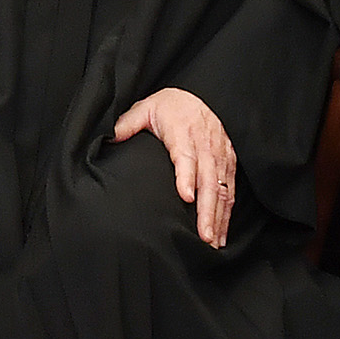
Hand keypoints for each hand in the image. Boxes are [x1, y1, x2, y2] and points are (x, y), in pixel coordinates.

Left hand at [111, 87, 239, 247]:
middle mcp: (205, 145)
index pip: (186, 156)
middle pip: (209, 180)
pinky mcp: (228, 163)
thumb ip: (128, 123)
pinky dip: (227, 214)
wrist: (199, 96)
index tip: (186, 196)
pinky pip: (230, 191)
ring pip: (223, 190)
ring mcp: (220, 156)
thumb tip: (109, 138)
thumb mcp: (145, 108)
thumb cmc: (170, 106)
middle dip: (207, 210)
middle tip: (203, 235)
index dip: (187, 176)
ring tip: (213, 242)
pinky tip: (221, 234)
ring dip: (218, 217)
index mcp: (183, 132)